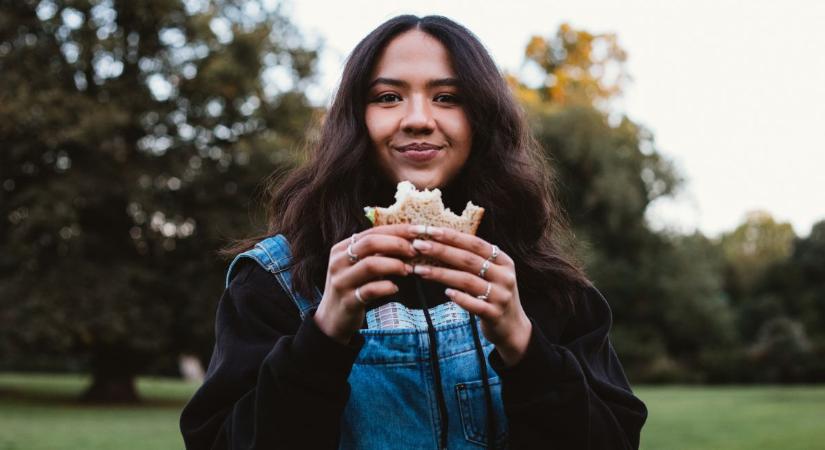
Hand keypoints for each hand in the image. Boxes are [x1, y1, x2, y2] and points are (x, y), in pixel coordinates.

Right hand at [314, 225, 417, 343]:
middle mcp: (339, 262)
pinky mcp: (347, 301)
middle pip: (370, 243)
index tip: (418, 230)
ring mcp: (341, 282)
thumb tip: (407, 240)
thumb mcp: (358, 266)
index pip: (372, 232)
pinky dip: (387, 287)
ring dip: (394, 265)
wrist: (331, 318)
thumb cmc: (352, 287)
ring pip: (370, 265)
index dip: (398, 230)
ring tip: (408, 270)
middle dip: (397, 244)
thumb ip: (375, 253)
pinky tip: (395, 288)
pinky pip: (370, 290)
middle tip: (414, 251)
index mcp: (342, 248)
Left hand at [407, 225, 531, 365]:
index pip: (475, 243)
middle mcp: (504, 276)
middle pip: (468, 260)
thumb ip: (473, 259)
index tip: (428, 230)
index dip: (451, 236)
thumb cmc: (493, 294)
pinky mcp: (495, 314)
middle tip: (418, 246)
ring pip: (467, 281)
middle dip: (441, 250)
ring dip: (441, 274)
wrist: (512, 327)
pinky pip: (474, 305)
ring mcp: (501, 296)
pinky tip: (446, 293)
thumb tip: (439, 241)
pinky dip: (459, 298)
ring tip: (419, 270)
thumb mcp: (491, 273)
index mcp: (503, 261)